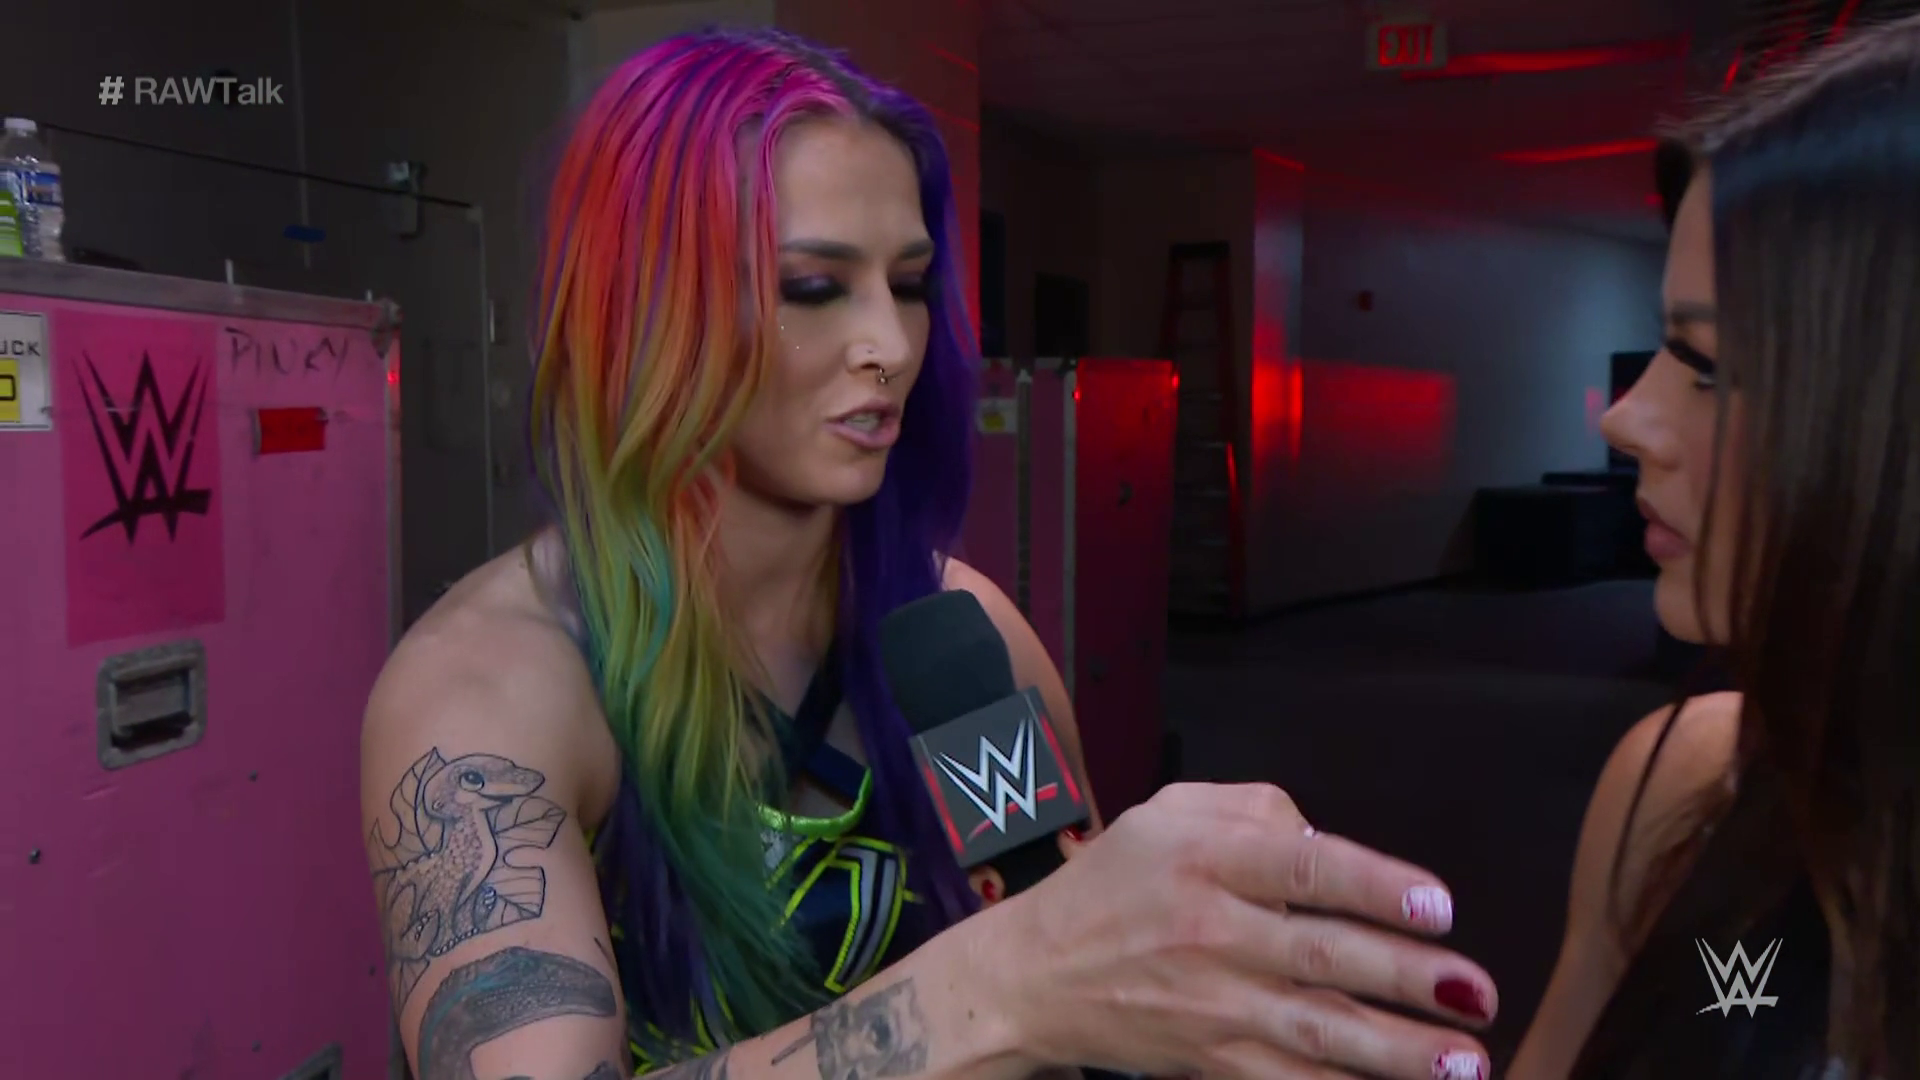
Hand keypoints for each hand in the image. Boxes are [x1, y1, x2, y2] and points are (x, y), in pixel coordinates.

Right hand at [978, 783, 1495, 1079]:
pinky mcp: (1207, 1061)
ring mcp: (1209, 1006)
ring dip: (1395, 1051)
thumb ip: (1253, 808)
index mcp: (1203, 859)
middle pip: (1320, 956)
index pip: (1300, 868)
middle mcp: (1208, 932)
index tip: (1437, 904)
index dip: (1373, 885)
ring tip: (1463, 1062)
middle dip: (1406, 979)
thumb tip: (1327, 840)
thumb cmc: (1113, 883)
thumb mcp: (1166, 813)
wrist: (1034, 976)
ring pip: (1314, 1032)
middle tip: (1477, 992)